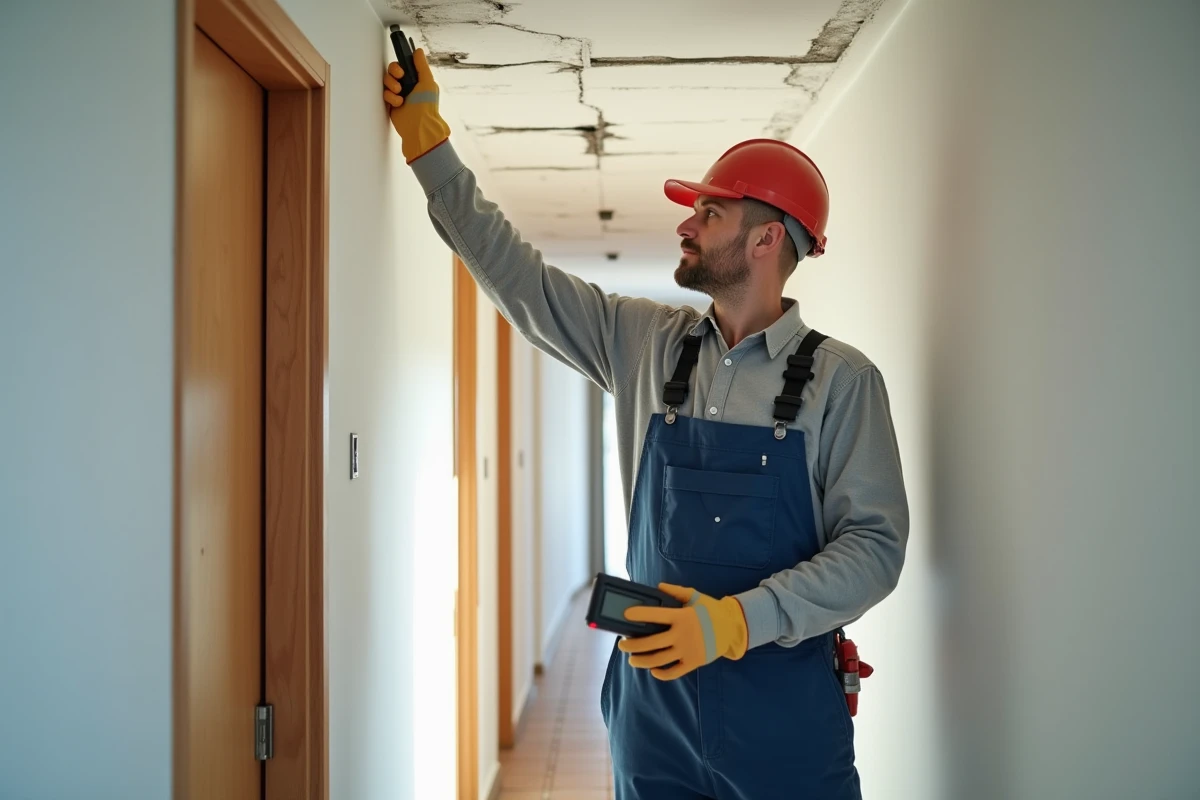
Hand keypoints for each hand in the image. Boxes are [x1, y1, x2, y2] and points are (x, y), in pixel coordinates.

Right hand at [382, 48, 450, 163]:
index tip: (401, 69)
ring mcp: (399, 94)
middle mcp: (408, 85)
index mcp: (418, 79)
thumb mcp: (427, 82)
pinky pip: (385, 93)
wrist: (418, 127)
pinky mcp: (391, 103)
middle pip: (393, 71)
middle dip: (394, 73)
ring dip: (392, 86)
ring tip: (400, 94)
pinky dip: (390, 97)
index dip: (400, 64)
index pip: (405, 65)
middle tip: (399, 78)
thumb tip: (417, 50)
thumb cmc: (426, 105)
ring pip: (387, 81)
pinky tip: (398, 104)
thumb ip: (422, 65)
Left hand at [617, 583, 748, 680]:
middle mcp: (683, 634)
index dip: (639, 614)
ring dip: (641, 660)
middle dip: (632, 644)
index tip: (626, 615)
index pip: (655, 614)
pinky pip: (674, 672)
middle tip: (622, 644)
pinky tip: (653, 670)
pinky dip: (661, 673)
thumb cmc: (711, 610)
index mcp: (681, 616)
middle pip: (650, 643)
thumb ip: (676, 591)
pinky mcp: (693, 662)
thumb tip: (658, 587)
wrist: (733, 627)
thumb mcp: (695, 596)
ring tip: (632, 659)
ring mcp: (688, 650)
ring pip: (658, 659)